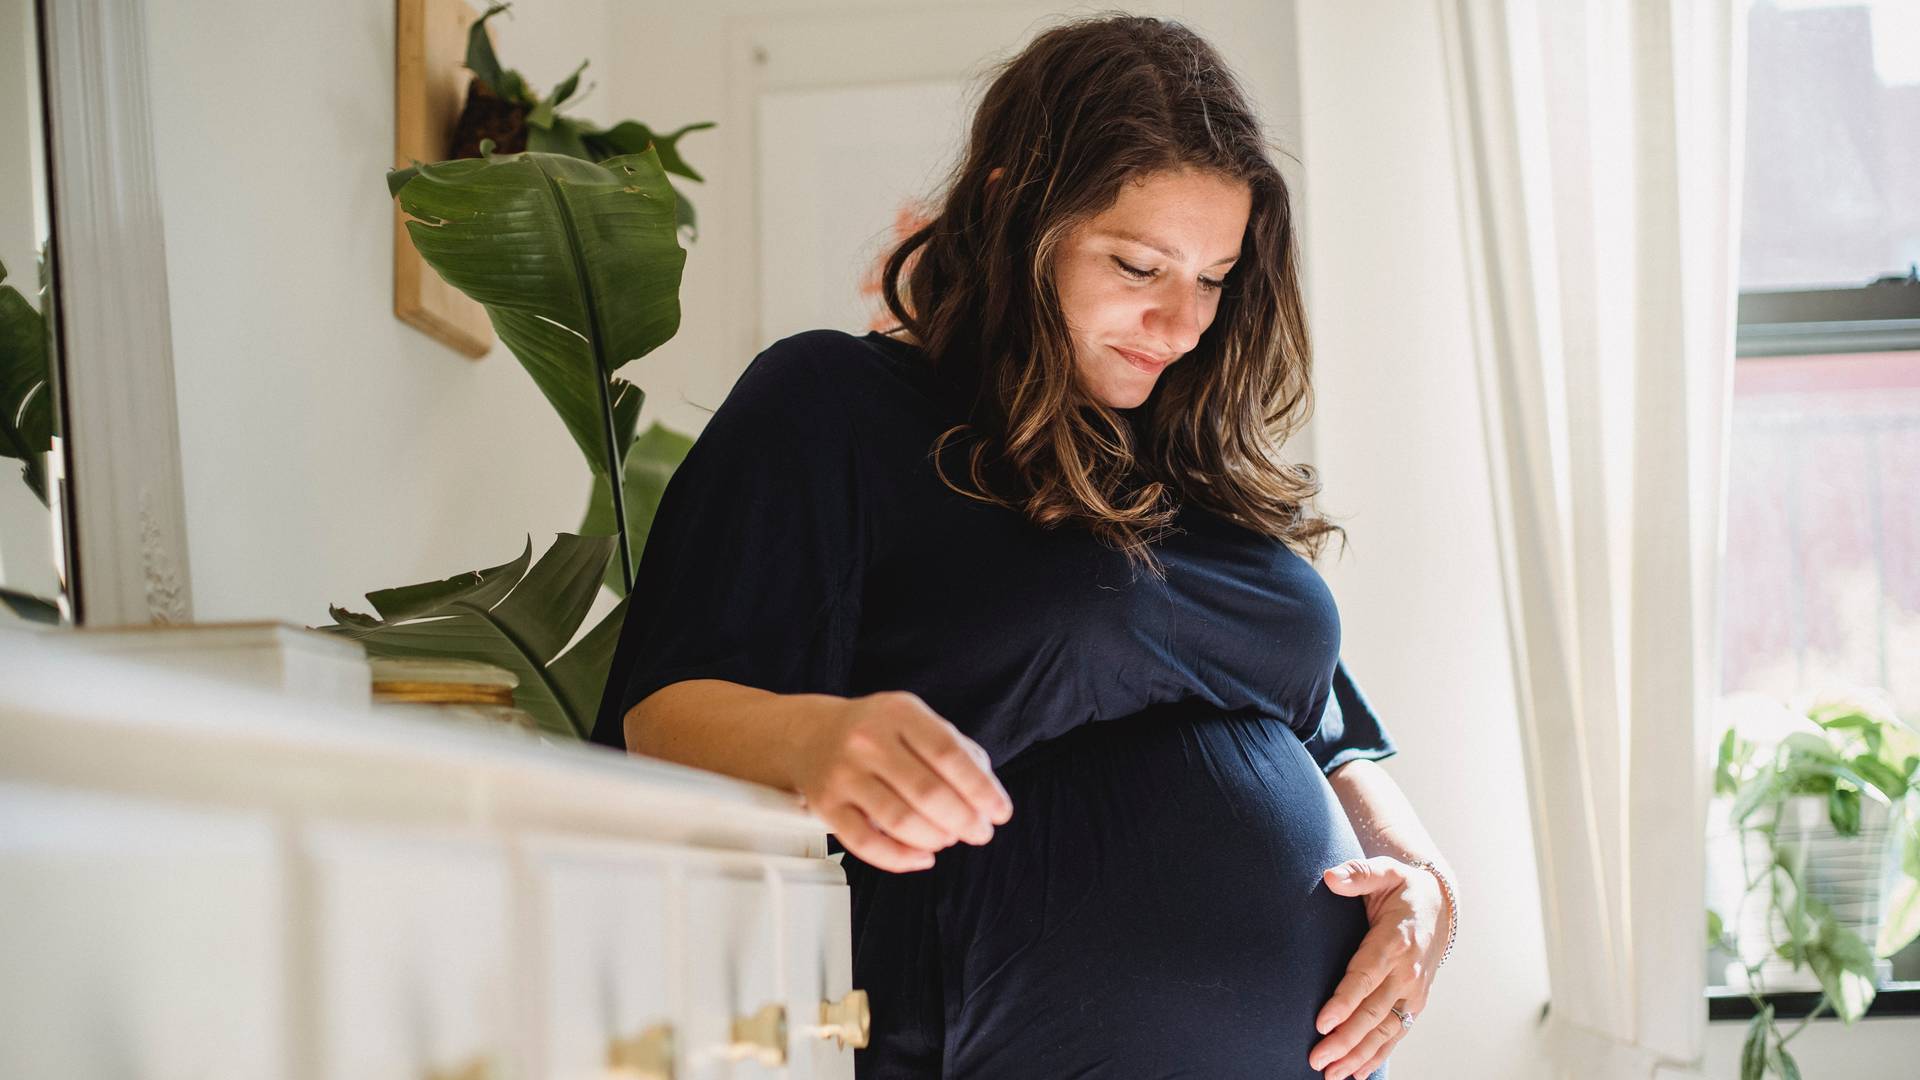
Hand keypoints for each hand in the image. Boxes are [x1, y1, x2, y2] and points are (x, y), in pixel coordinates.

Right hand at [791, 690, 1013, 873]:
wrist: (811, 733)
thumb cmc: (876, 731)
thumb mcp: (915, 720)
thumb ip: (955, 750)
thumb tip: (987, 795)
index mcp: (899, 713)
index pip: (948, 754)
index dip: (980, 789)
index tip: (1000, 812)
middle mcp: (868, 740)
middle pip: (927, 792)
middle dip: (964, 820)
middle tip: (979, 832)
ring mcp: (844, 774)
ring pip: (899, 820)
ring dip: (936, 838)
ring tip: (949, 838)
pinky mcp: (826, 806)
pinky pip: (865, 844)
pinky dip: (900, 858)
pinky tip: (921, 857)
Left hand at [1307, 855, 1448, 1079]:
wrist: (1441, 904)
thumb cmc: (1404, 888)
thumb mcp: (1384, 871)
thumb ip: (1358, 874)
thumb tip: (1330, 877)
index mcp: (1395, 941)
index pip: (1366, 976)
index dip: (1344, 1002)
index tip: (1321, 1023)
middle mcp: (1407, 972)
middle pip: (1373, 1012)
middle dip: (1345, 1039)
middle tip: (1317, 1058)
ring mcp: (1413, 991)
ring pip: (1384, 1031)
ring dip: (1358, 1055)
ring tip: (1332, 1074)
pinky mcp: (1415, 1003)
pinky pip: (1395, 1033)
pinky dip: (1377, 1055)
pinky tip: (1357, 1073)